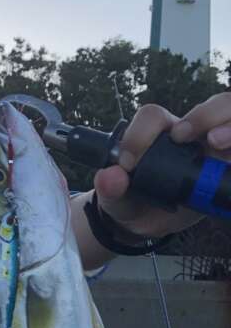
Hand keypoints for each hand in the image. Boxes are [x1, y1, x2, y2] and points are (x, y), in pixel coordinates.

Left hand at [92, 92, 230, 238]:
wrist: (147, 222)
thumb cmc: (131, 202)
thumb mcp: (114, 201)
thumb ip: (109, 189)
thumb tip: (110, 177)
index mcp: (156, 133)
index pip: (153, 116)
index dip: (142, 134)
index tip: (130, 164)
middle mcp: (190, 134)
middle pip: (211, 105)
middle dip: (206, 114)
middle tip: (189, 137)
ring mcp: (213, 150)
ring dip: (229, 126)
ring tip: (216, 142)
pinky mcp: (225, 168)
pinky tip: (229, 169)